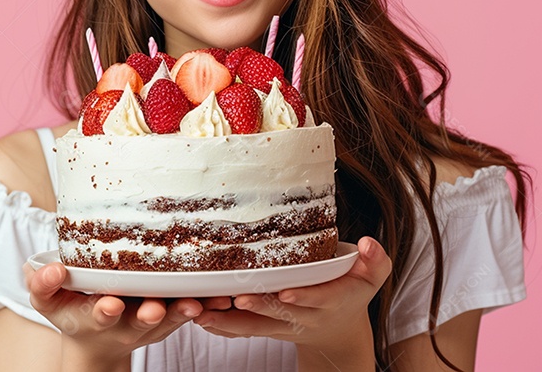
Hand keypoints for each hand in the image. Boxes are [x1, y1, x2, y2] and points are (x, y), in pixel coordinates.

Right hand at [23, 261, 203, 368]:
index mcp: (96, 317)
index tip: (109, 304)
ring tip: (196, 303)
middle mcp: (126, 323)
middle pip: (140, 322)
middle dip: (148, 315)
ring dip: (182, 311)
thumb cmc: (70, 310)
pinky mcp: (170, 314)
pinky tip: (221, 294)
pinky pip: (188, 310)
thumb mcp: (47, 301)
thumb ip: (42, 285)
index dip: (104, 311)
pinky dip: (204, 303)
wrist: (96, 338)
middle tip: (154, 308)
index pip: (100, 316)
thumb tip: (52, 269)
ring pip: (170, 318)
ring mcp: (150, 321)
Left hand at [191, 237, 391, 370]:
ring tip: (204, 313)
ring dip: (229, 321)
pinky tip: (200, 317)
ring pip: (255, 327)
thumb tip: (370, 245)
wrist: (338, 329)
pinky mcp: (265, 327)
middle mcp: (305, 317)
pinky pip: (242, 330)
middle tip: (237, 299)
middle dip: (259, 308)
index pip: (318, 300)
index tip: (286, 291)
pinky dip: (221, 326)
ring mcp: (283, 325)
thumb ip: (376, 262)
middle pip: (280, 315)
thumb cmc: (351, 291)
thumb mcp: (371, 277)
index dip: (303, 296)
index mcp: (331, 301)